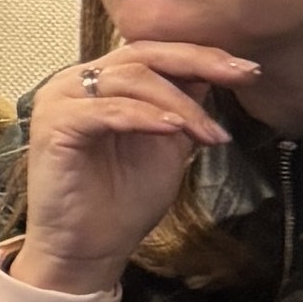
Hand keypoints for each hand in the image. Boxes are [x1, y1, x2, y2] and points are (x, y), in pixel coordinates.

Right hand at [14, 40, 254, 289]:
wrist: (88, 248)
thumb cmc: (121, 201)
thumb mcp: (167, 146)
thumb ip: (181, 110)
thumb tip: (215, 75)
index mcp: (100, 82)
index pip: (153, 52)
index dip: (202, 56)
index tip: (248, 71)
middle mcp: (74, 82)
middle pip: (141, 54)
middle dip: (197, 62)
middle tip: (241, 77)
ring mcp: (60, 100)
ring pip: (129, 79)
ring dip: (180, 105)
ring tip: (210, 134)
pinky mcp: (54, 126)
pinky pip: (105, 110)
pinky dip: (144, 117)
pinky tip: (175, 131)